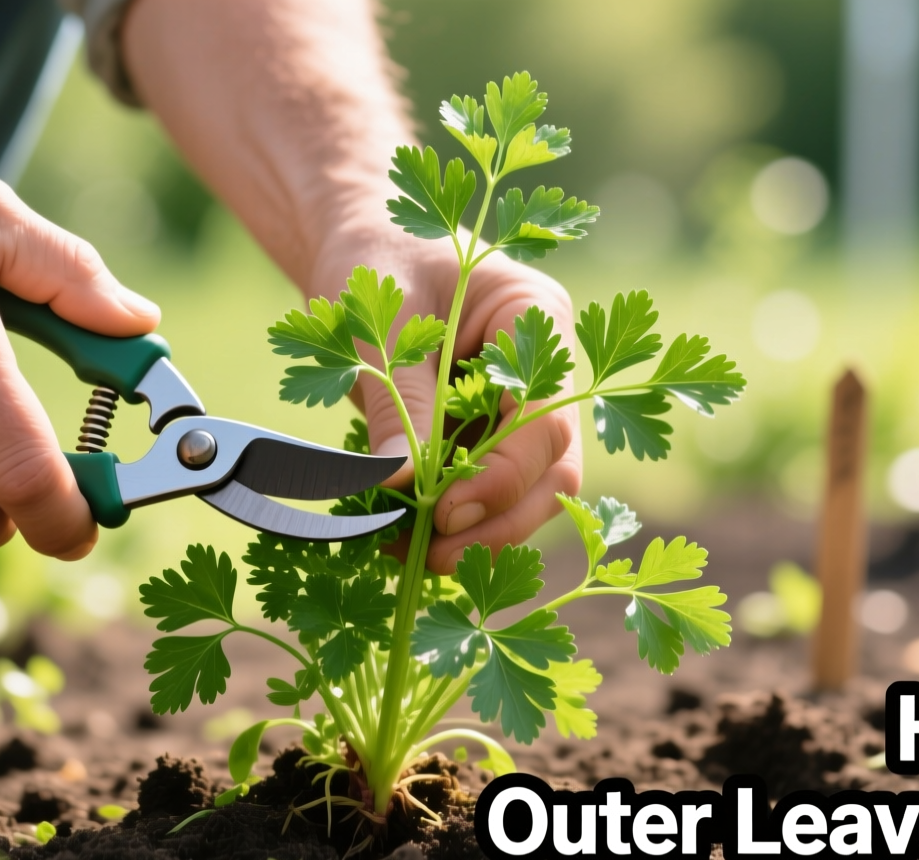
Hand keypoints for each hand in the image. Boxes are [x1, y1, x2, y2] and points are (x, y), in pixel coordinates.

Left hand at [312, 228, 582, 572]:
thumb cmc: (375, 261)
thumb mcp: (380, 323)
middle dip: (502, 520)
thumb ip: (397, 401)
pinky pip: (493, 491)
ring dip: (483, 532)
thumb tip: (398, 483)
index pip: (547, 414)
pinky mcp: (494, 433)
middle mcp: (548, 368)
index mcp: (537, 318)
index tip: (444, 508)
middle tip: (436, 553)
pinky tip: (407, 540)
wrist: (361, 245)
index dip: (504, 474)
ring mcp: (526, 405)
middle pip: (556, 466)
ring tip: (414, 556)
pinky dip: (458, 522)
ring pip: (534, 491)